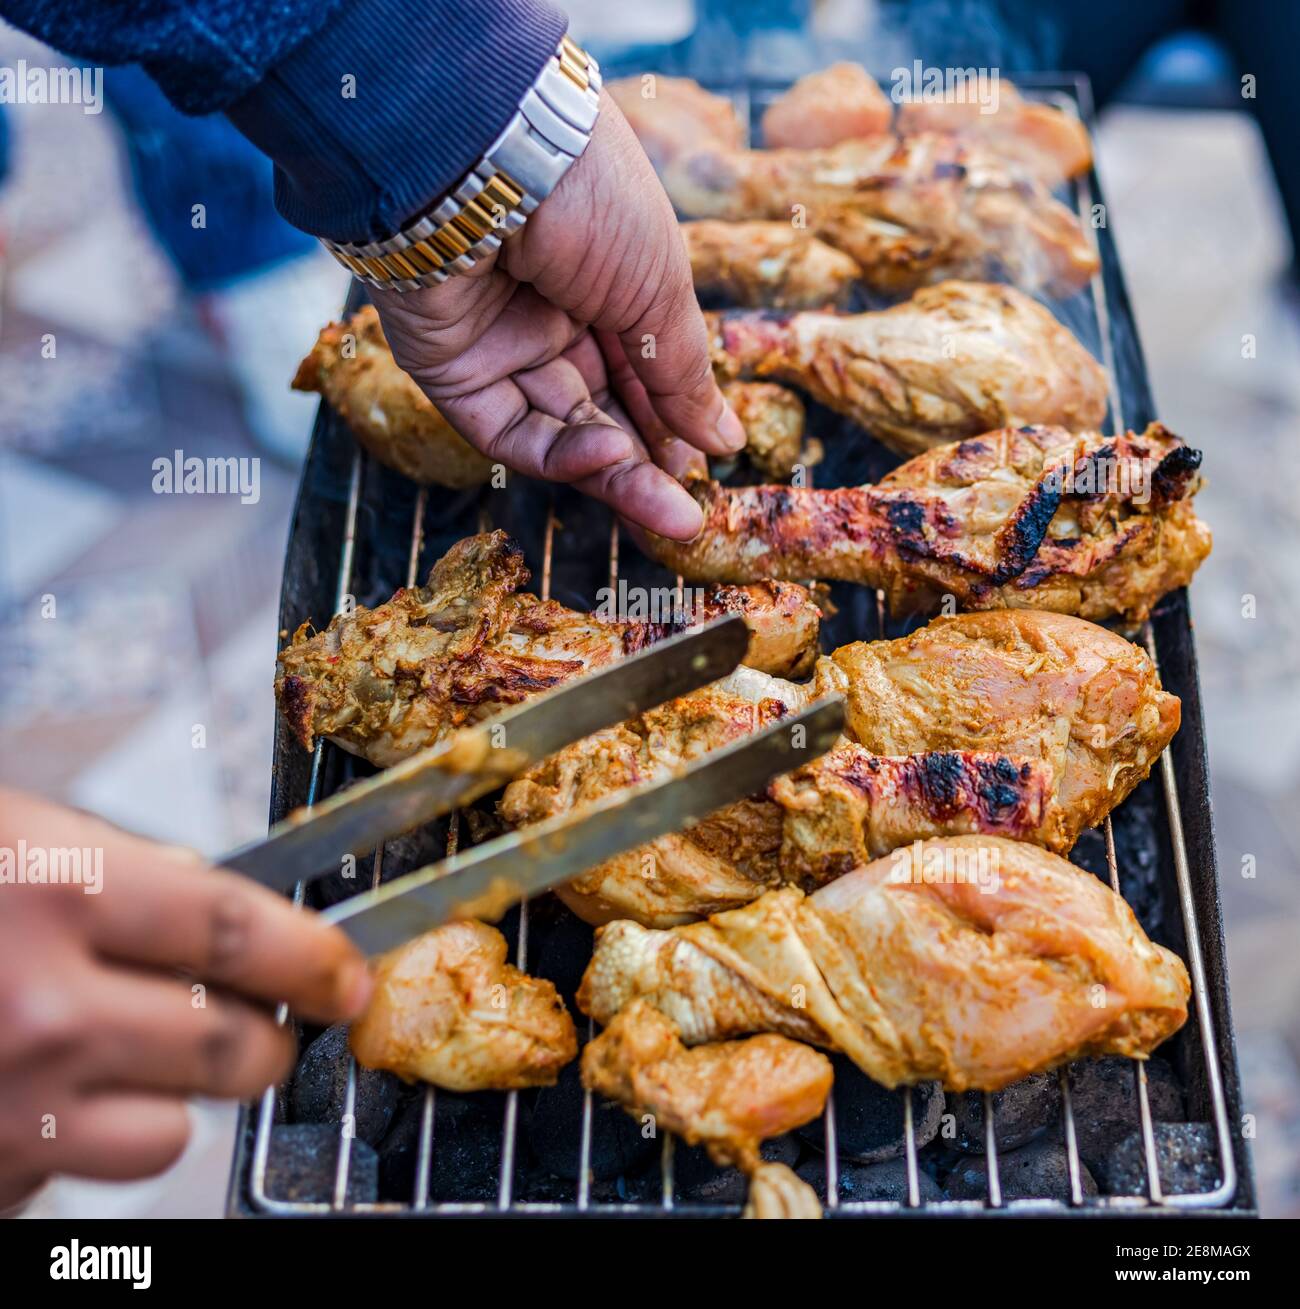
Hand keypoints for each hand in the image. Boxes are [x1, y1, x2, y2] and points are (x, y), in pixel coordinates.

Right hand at [0, 789, 371, 1208]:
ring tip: (120, 1056)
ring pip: (165, 1138)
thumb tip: (221, 917)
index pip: (240, 930)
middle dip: (265, 1041)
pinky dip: (74, 1147)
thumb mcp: (16, 836)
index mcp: (57, 891)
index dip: (315, 958)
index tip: (346, 975)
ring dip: (167, 1101)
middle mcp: (40, 1008)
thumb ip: (123, 874)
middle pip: (229, 1050)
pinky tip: (31, 1096)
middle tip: (262, 1023)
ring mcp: (3, 1105)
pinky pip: (71, 1181)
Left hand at [373, 90, 743, 540]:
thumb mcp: (660, 288)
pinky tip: (612, 457)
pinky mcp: (449, 368)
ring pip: (557, 428)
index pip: (637, 367)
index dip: (670, 417)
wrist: (489, 153)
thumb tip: (723, 439)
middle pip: (598, 406)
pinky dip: (559, 452)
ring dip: (612, 472)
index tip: (706, 460)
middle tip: (687, 513)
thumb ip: (684, 374)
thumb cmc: (591, 197)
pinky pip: (506, 428)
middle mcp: (546, 311)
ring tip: (669, 510)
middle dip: (645, 461)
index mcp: (601, 277)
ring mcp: (495, 342)